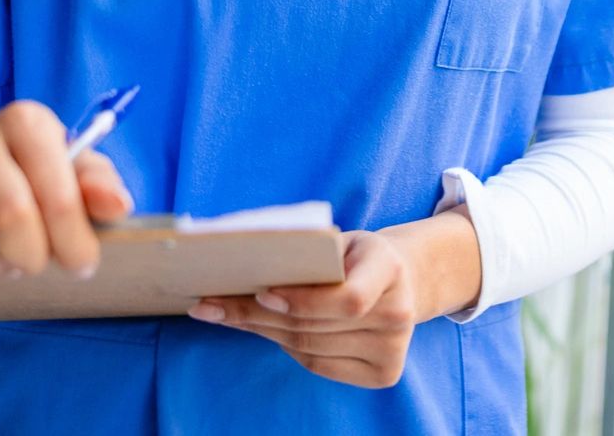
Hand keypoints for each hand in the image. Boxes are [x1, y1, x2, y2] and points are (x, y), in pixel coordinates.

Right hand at [0, 100, 133, 276]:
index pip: (57, 196)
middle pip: (10, 218)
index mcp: (25, 122)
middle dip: (32, 258)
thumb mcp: (70, 170)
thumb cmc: (29, 172)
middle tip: (37, 265)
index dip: (74, 242)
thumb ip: (98, 187)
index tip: (83, 264)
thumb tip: (118, 206)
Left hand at [187, 211, 479, 389]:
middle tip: (210, 305)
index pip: (347, 299)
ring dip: (262, 331)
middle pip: (315, 326)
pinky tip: (263, 329)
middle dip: (257, 315)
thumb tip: (243, 262)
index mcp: (390, 268)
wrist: (403, 280)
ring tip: (223, 314)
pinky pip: (318, 364)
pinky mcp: (384, 374)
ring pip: (309, 348)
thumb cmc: (357, 255)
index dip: (303, 301)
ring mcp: (393, 350)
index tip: (261, 292)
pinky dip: (286, 346)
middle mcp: (399, 314)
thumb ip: (307, 252)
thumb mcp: (340, 240)